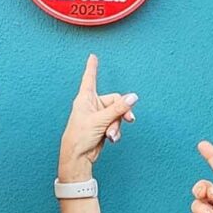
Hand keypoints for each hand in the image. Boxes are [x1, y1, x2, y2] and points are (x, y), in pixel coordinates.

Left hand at [58, 54, 137, 179]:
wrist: (78, 156)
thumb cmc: (80, 135)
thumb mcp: (101, 120)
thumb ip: (118, 108)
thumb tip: (133, 97)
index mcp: (86, 98)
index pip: (90, 78)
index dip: (92, 67)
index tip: (92, 56)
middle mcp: (92, 105)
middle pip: (115, 100)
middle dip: (122, 112)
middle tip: (130, 119)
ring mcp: (98, 116)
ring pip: (117, 115)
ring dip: (117, 125)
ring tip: (111, 134)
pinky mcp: (103, 126)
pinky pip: (115, 124)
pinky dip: (115, 131)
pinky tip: (111, 138)